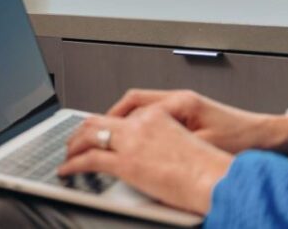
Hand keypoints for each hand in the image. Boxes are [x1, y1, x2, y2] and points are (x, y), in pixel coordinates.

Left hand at [59, 106, 231, 215]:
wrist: (220, 177)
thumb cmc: (213, 165)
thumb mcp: (188, 141)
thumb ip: (165, 139)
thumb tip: (151, 152)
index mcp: (159, 114)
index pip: (122, 111)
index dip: (105, 121)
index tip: (97, 127)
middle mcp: (143, 121)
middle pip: (101, 118)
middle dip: (84, 130)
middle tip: (74, 140)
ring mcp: (133, 141)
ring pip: (91, 134)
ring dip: (75, 143)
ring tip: (67, 153)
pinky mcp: (127, 163)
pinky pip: (91, 159)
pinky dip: (74, 163)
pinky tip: (67, 169)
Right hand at [108, 89, 287, 155]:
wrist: (268, 138)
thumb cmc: (243, 140)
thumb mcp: (204, 145)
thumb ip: (172, 144)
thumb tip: (144, 150)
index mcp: (181, 102)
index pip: (136, 102)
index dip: (114, 117)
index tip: (99, 129)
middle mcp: (181, 99)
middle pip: (135, 101)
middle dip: (113, 116)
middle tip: (96, 131)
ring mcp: (185, 105)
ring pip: (145, 107)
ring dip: (128, 120)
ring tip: (113, 136)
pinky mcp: (191, 114)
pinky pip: (157, 115)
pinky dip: (143, 125)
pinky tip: (140, 139)